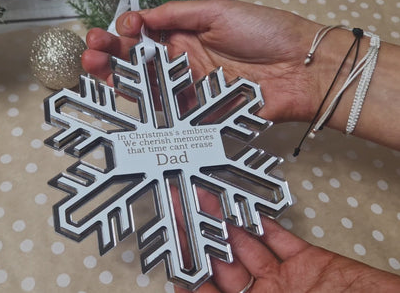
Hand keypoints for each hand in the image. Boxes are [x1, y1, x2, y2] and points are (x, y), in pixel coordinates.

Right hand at [82, 0, 334, 123]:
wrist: (302, 69)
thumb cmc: (267, 32)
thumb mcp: (219, 11)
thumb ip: (178, 14)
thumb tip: (143, 15)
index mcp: (186, 33)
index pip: (146, 32)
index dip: (128, 30)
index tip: (122, 28)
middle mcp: (182, 60)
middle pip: (137, 58)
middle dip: (110, 52)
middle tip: (91, 48)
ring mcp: (187, 87)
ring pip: (143, 83)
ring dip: (115, 75)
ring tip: (92, 65)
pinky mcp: (196, 111)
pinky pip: (164, 109)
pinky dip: (141, 103)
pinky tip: (120, 93)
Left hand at [175, 216, 399, 292]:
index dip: (189, 275)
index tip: (170, 256)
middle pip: (222, 264)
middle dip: (200, 238)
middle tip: (180, 213)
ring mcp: (286, 279)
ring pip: (247, 245)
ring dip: (224, 222)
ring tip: (203, 200)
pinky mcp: (310, 262)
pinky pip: (281, 238)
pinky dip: (263, 223)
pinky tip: (243, 207)